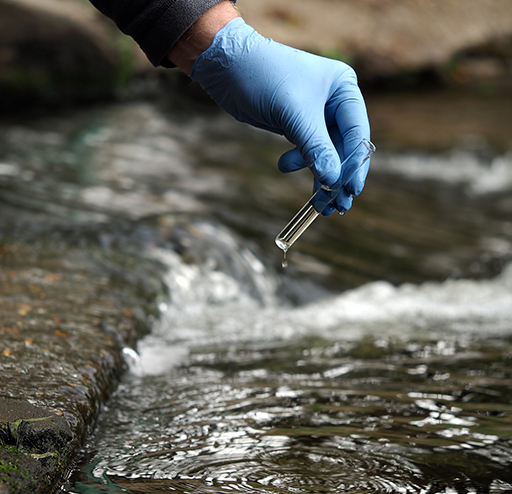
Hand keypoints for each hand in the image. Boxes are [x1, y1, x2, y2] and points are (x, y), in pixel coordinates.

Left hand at [189, 17, 370, 214]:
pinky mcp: (297, 125)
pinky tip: (284, 166)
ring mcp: (316, 115)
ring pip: (325, 154)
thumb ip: (316, 148)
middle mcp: (334, 102)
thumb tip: (334, 181)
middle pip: (344, 148)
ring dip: (320, 177)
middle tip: (336, 206)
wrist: (226, 67)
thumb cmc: (264, 78)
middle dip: (338, 177)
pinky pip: (307, 151)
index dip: (355, 165)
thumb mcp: (294, 114)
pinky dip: (300, 164)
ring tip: (317, 203)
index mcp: (344, 89)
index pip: (357, 133)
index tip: (350, 191)